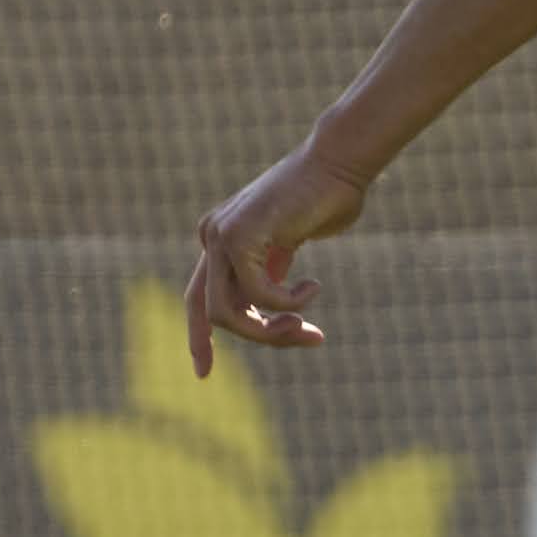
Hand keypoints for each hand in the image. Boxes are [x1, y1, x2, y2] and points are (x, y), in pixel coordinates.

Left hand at [181, 141, 369, 373]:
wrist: (339, 163)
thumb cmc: (328, 199)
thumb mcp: (291, 247)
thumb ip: (271, 275)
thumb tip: (271, 315)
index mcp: (221, 238)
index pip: (198, 299)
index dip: (198, 338)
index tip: (203, 374)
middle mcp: (212, 236)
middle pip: (214, 313)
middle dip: (259, 336)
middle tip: (307, 337)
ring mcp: (220, 234)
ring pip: (228, 313)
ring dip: (272, 329)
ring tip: (308, 325)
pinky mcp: (238, 235)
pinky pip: (258, 295)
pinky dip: (289, 302)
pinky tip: (314, 286)